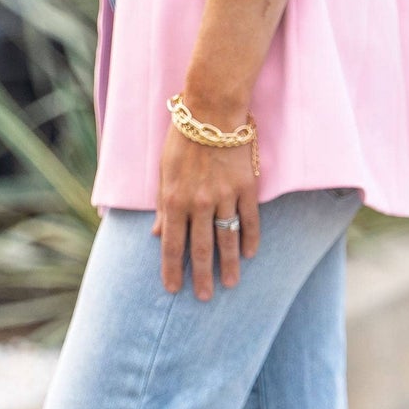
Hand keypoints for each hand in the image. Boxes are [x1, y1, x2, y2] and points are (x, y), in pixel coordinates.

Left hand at [152, 123, 260, 297]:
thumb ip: (162, 205)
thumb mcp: (164, 171)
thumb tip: (158, 234)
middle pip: (200, 248)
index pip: (172, 245)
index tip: (173, 289)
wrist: (213, 110)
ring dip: (229, 265)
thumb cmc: (183, 138)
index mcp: (174, 200)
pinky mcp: (246, 187)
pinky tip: (249, 254)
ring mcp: (225, 196)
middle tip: (205, 298)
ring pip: (227, 239)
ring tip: (231, 284)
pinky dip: (250, 239)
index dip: (172, 270)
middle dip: (202, 276)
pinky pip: (250, 220)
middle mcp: (199, 203)